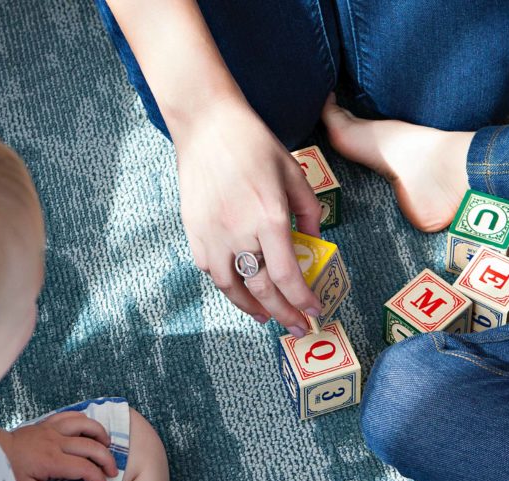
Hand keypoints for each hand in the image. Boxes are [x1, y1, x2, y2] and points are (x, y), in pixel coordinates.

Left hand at [0, 412, 116, 480]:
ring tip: (107, 446)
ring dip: (100, 434)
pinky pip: (71, 415)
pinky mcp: (48, 423)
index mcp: (52, 461)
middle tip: (113, 472)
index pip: (85, 468)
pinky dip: (85, 420)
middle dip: (107, 459)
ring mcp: (52, 429)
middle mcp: (56, 442)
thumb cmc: (9, 473)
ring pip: (85, 424)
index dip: (98, 479)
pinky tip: (90, 430)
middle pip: (91, 446)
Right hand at [174, 99, 322, 334]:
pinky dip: (228, 286)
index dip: (302, 300)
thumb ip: (309, 212)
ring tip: (268, 316)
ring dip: (252, 308)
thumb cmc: (254, 145)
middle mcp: (239, 232)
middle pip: (263, 289)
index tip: (314, 312)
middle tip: (298, 327)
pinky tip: (241, 289)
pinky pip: (212, 271)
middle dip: (284, 314)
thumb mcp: (294, 173)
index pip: (288, 276)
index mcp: (269, 217)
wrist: (207, 125)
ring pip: (232, 288)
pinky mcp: (194, 232)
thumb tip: (315, 244)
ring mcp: (212, 234)